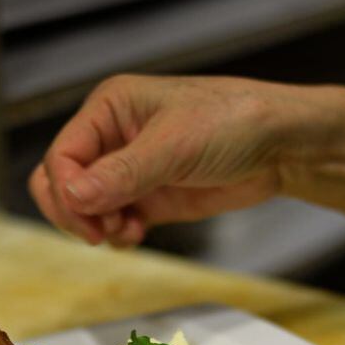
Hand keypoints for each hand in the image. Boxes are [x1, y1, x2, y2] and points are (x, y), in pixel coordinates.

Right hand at [29, 75, 295, 246]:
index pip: (63, 155)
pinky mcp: (149, 198)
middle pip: (62, 182)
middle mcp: (114, 137)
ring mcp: (130, 170)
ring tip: (127, 231)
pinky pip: (112, 222)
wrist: (281, 147)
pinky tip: (137, 234)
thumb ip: (124, 172)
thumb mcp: (176, 144)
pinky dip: (117, 236)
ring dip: (97, 227)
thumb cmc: (236, 121)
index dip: (67, 190)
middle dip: (74, 212)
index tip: (88, 217)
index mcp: (111, 108)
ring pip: (83, 207)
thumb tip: (75, 196)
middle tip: (100, 233)